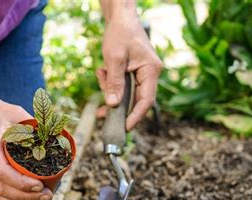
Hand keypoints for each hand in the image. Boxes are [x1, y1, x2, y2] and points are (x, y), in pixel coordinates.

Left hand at [97, 5, 161, 129]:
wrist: (120, 18)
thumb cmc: (120, 33)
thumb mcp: (114, 58)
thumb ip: (114, 82)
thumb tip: (112, 105)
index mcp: (151, 71)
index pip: (146, 101)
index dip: (135, 117)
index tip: (124, 128)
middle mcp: (149, 75)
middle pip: (134, 100)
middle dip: (116, 104)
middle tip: (100, 112)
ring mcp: (141, 74)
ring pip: (125, 94)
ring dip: (110, 89)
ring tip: (101, 73)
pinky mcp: (132, 73)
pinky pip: (121, 86)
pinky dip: (109, 83)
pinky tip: (102, 72)